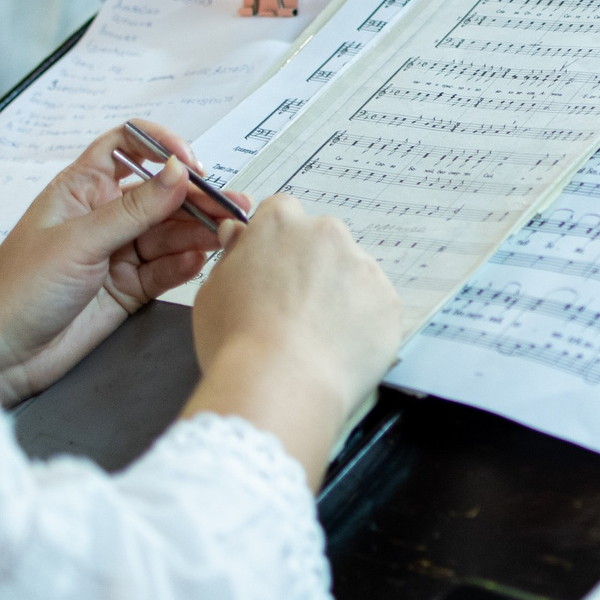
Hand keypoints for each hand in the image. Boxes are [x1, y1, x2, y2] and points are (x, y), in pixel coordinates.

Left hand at [0, 125, 240, 403]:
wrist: (2, 354)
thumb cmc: (20, 288)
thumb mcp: (79, 241)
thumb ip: (134, 209)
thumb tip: (179, 171)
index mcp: (80, 189)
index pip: (126, 146)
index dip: (160, 146)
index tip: (189, 164)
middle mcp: (102, 216)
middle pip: (160, 194)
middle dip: (195, 199)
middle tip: (229, 208)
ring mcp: (117, 252)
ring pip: (168, 232)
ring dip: (198, 232)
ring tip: (225, 235)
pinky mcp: (129, 287)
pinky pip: (165, 268)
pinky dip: (184, 265)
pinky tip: (198, 261)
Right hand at [185, 194, 399, 481]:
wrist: (282, 387)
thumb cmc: (237, 343)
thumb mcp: (211, 291)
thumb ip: (231, 255)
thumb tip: (239, 236)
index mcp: (280, 222)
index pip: (282, 212)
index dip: (275, 242)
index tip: (272, 266)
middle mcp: (327, 233)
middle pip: (321, 240)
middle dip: (311, 266)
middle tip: (293, 309)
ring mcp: (363, 266)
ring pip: (351, 273)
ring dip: (338, 294)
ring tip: (314, 336)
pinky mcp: (388, 301)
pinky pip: (374, 305)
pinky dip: (361, 322)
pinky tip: (336, 348)